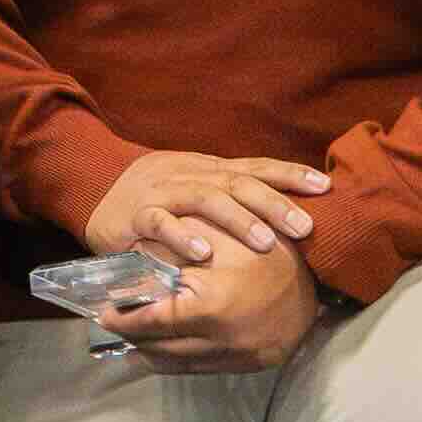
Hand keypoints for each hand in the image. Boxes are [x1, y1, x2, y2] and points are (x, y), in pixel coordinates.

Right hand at [78, 149, 327, 266]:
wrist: (96, 185)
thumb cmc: (158, 193)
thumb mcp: (198, 185)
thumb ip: (233, 194)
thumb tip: (289, 206)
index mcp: (211, 169)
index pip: (257, 167)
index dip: (291, 175)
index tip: (325, 187)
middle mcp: (192, 175)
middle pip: (239, 183)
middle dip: (274, 204)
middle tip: (304, 227)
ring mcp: (164, 192)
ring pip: (206, 199)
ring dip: (238, 220)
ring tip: (265, 242)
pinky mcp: (137, 215)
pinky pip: (161, 224)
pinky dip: (183, 236)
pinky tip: (204, 253)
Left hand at [101, 236, 318, 373]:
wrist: (322, 272)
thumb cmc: (265, 244)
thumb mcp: (215, 237)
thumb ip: (171, 251)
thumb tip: (128, 264)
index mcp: (210, 306)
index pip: (152, 320)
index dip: (124, 317)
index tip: (101, 313)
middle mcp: (223, 339)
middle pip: (162, 347)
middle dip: (132, 337)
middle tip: (110, 326)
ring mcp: (240, 356)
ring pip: (181, 364)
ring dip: (151, 354)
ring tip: (128, 344)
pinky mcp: (253, 364)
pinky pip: (205, 370)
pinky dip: (179, 362)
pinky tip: (162, 354)